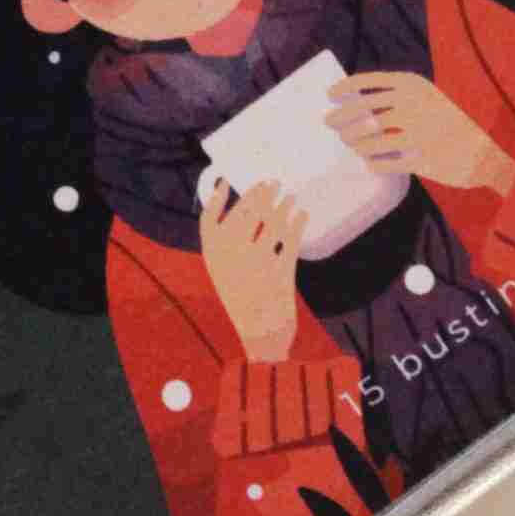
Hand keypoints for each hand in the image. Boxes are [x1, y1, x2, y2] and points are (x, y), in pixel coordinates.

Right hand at [200, 179, 306, 363]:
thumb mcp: (219, 266)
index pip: (217, 215)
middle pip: (248, 213)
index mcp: (213, 254)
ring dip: (283, 206)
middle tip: (274, 183)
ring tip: (290, 196)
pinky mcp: (280, 273)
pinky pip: (290, 240)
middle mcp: (231, 256)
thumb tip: (224, 189)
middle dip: (263, 193)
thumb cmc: (239, 295)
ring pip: (272, 223)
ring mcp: (256, 264)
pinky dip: (297, 224)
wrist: (260, 334)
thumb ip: (218, 234)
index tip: (243, 181)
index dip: (229, 196)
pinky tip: (302, 215)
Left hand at [325, 72, 514, 194]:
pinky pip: (385, 164)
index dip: (345, 88)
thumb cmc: (450, 121)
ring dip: (356, 143)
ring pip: (370, 141)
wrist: (484, 152)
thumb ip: (398, 95)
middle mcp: (413, 105)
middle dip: (342, 119)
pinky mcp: (421, 160)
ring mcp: (418, 133)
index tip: (330, 95)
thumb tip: (355, 100)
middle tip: (331, 125)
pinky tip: (369, 164)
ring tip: (352, 145)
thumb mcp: (428, 96)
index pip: (368, 82)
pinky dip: (374, 164)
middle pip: (363, 113)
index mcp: (414, 85)